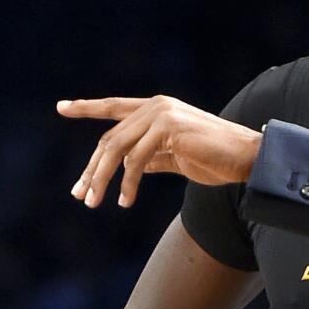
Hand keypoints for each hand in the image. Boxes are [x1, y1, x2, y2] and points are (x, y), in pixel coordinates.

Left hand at [57, 96, 261, 207]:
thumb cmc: (217, 159)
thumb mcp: (177, 157)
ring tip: (94, 202)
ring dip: (101, 179)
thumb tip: (131, 167)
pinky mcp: (169, 129)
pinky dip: (127, 183)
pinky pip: (136, 161)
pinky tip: (126, 200)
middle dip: (91, 169)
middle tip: (79, 195)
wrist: (247, 158)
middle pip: (110, 138)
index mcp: (158, 108)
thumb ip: (153, 157)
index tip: (61, 107)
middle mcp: (157, 106)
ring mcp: (162, 114)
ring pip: (116, 149)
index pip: (115, 107)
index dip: (87, 107)